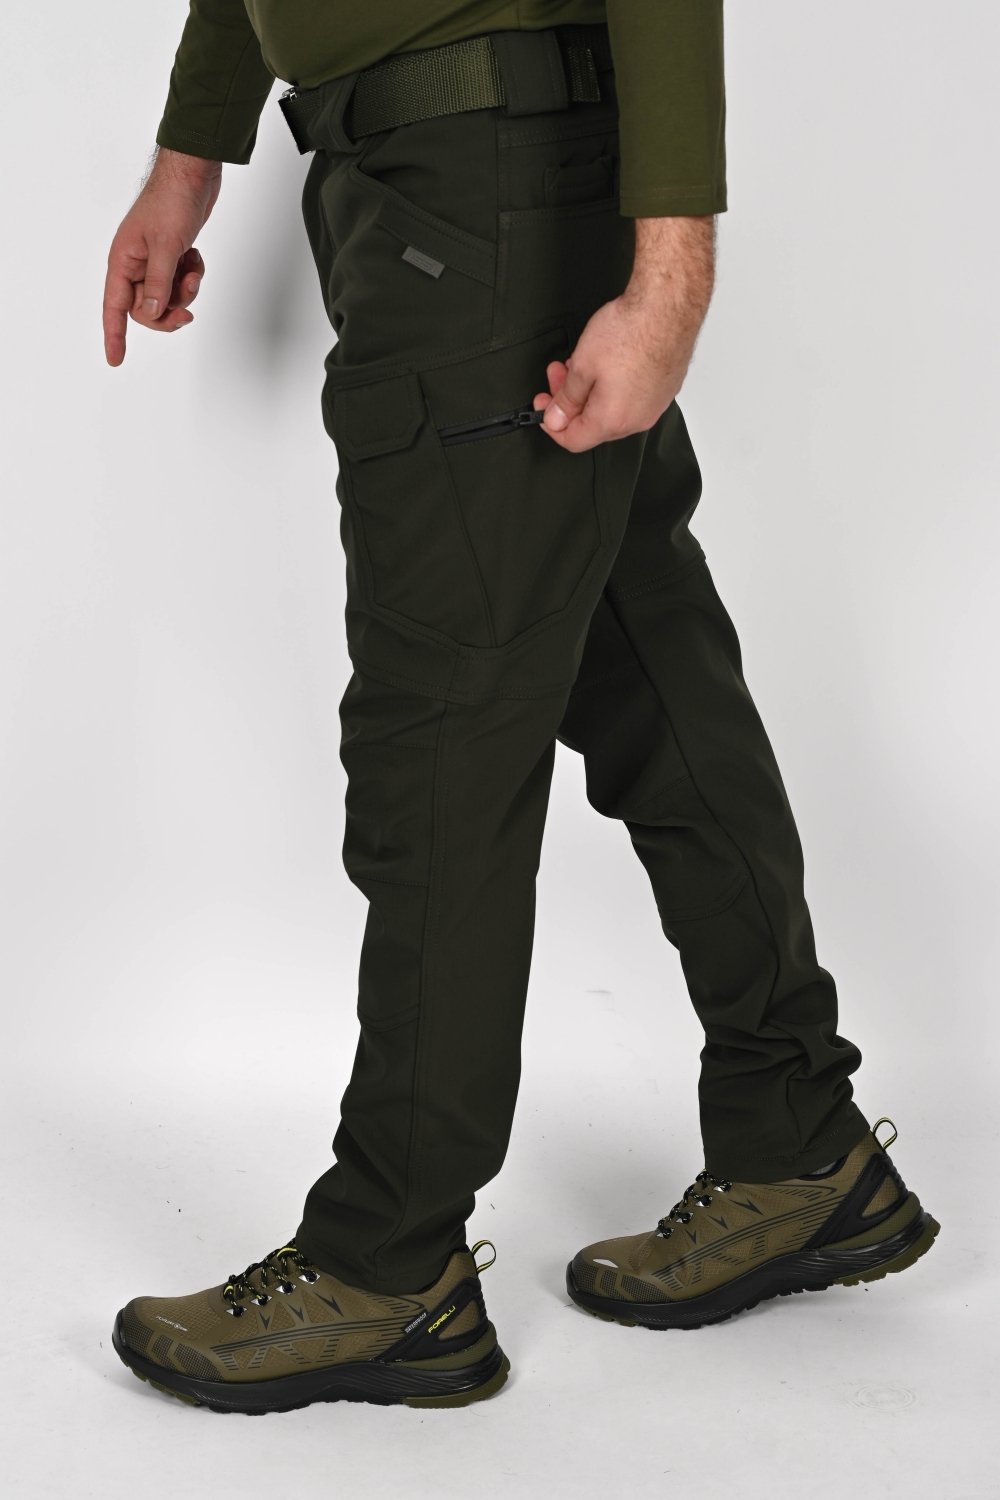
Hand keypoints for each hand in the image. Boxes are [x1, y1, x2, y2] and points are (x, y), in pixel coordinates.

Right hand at [103, 148, 222, 366]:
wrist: (193, 175)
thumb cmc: (172, 202)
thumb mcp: (166, 247)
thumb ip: (159, 284)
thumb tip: (150, 314)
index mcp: (123, 261)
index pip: (114, 307)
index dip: (114, 335)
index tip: (115, 360)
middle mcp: (135, 264)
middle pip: (146, 310)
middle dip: (168, 312)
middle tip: (188, 312)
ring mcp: (154, 260)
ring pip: (167, 297)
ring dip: (185, 291)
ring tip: (194, 269)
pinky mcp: (172, 256)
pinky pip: (180, 282)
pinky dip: (192, 275)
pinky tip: (196, 257)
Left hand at [533, 215, 715, 452]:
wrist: (668, 306)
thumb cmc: (630, 331)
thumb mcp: (582, 366)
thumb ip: (566, 399)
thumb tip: (556, 418)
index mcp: (613, 421)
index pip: (574, 441)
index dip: (552, 425)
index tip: (543, 406)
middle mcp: (637, 420)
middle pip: (594, 425)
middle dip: (570, 402)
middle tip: (557, 377)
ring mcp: (655, 406)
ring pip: (613, 411)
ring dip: (591, 392)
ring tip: (579, 363)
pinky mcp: (665, 390)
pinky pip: (632, 398)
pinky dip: (613, 387)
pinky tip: (606, 364)